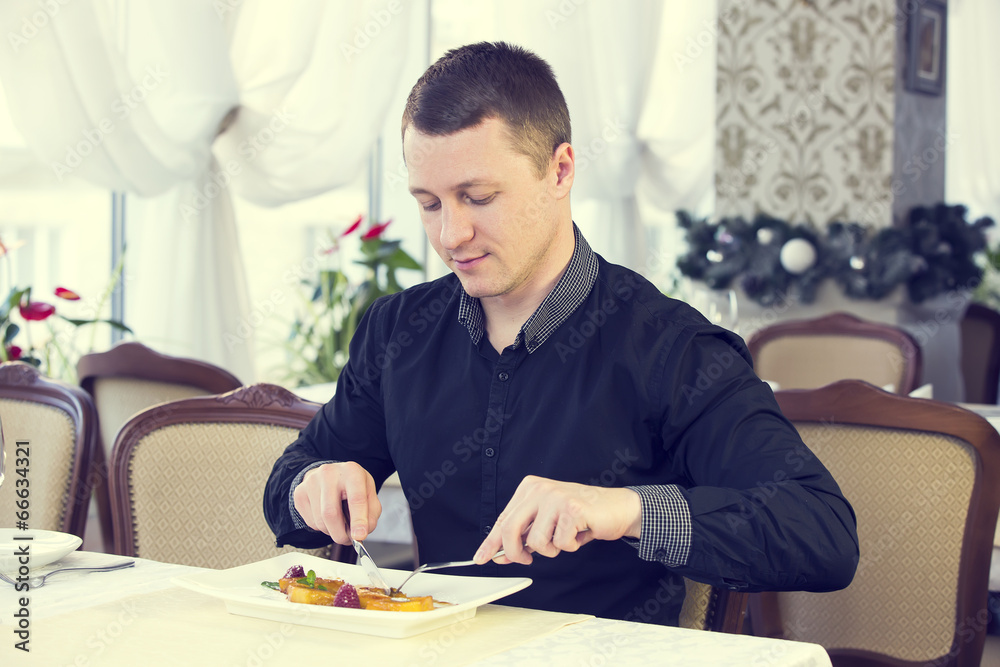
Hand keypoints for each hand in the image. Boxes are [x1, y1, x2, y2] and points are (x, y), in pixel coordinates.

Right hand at [292, 462, 380, 543]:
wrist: (332, 474)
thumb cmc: (351, 485)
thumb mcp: (369, 494)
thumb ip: (370, 514)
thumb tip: (361, 533)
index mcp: (352, 472)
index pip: (355, 499)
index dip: (358, 521)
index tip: (359, 536)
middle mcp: (329, 473)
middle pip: (331, 513)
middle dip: (341, 533)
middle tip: (348, 539)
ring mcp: (311, 482)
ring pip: (320, 521)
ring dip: (332, 531)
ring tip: (340, 523)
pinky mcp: (300, 493)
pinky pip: (310, 522)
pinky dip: (321, 527)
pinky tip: (327, 516)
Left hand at [473, 475, 641, 564]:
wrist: (616, 508)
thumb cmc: (581, 517)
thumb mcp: (547, 524)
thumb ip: (524, 536)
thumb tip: (500, 554)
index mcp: (529, 488)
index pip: (503, 519)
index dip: (491, 542)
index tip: (481, 558)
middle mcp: (539, 489)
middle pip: (510, 530)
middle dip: (516, 553)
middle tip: (527, 561)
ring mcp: (555, 497)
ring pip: (537, 542)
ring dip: (552, 549)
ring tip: (565, 537)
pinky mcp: (572, 509)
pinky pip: (560, 543)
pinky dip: (570, 546)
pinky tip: (579, 533)